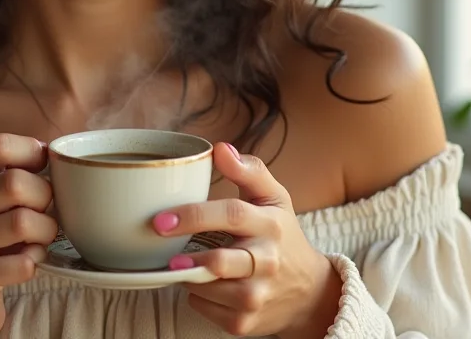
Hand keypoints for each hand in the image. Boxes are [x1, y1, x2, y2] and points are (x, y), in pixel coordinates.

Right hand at [0, 133, 57, 338]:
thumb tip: (53, 153)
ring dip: (46, 230)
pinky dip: (37, 259)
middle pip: (15, 183)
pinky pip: (24, 262)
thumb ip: (7, 174)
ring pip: (23, 221)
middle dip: (45, 195)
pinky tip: (29, 260)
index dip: (32, 151)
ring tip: (42, 236)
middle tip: (46, 209)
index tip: (44, 166)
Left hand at [153, 142, 343, 337]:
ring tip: (185, 262)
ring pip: (209, 288)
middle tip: (163, 249)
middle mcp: (266, 262)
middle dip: (188, 258)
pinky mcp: (245, 323)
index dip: (194, 215)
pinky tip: (203, 283)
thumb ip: (248, 171)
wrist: (309, 292)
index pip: (232, 216)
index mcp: (270, 225)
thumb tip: (220, 148)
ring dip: (188, 276)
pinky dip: (196, 295)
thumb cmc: (282, 236)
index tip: (161, 219)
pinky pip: (205, 308)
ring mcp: (257, 296)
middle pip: (220, 261)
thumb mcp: (274, 198)